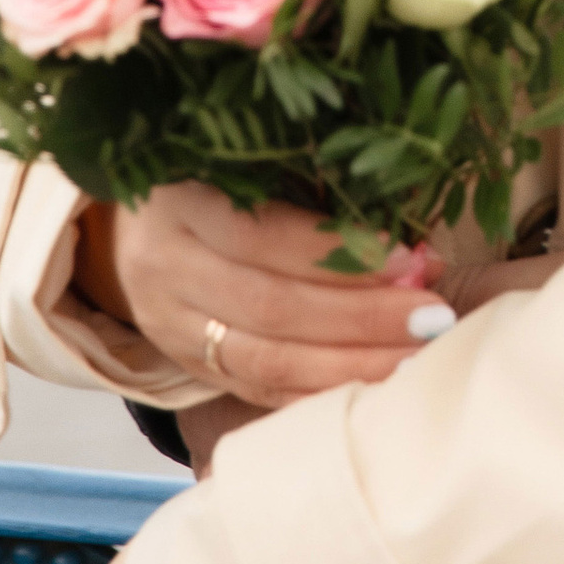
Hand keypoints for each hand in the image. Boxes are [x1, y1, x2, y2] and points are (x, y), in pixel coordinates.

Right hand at [79, 183, 454, 406]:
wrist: (133, 230)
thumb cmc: (217, 184)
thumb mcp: (254, 171)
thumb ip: (328, 202)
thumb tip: (420, 256)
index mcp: (179, 202)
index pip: (260, 237)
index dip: (336, 254)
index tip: (408, 260)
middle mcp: (165, 269)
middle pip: (269, 307)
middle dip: (360, 317)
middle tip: (430, 317)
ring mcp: (170, 327)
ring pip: (266, 361)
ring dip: (351, 363)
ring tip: (415, 355)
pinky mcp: (187, 367)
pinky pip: (260, 392)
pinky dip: (321, 390)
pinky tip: (374, 383)